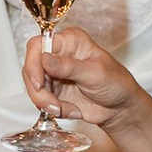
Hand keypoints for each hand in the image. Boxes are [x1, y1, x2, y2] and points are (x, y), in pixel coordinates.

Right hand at [26, 22, 143, 135]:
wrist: (120, 108)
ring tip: (65, 109)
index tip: (39, 83)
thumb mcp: (96, 74)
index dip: (33, 63)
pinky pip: (41, 100)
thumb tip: (44, 58)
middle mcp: (58, 54)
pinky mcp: (52, 90)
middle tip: (53, 105)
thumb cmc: (116, 84)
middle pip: (31, 68)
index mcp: (70, 41)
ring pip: (33, 86)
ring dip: (46, 102)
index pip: (39, 44)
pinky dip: (53, 109)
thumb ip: (69, 66)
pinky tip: (72, 110)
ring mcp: (53, 72)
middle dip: (39, 90)